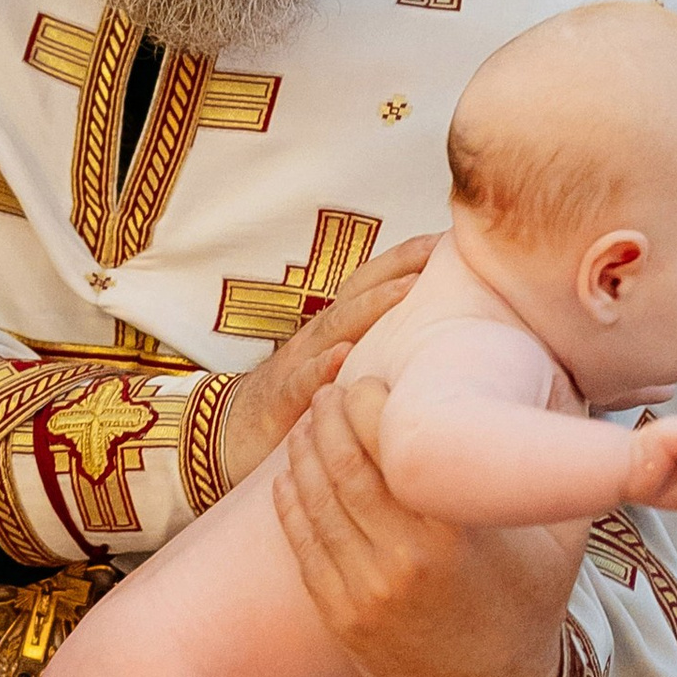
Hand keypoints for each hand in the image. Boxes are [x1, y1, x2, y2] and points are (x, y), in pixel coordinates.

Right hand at [214, 234, 435, 488]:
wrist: (228, 437)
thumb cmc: (298, 408)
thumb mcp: (340, 374)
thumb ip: (374, 356)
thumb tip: (431, 345)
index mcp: (333, 331)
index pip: (370, 286)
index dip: (406, 261)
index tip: (449, 239)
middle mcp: (316, 339)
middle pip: (357, 291)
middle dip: (398, 265)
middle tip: (439, 246)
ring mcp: (296, 366)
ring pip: (334, 329)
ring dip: (371, 306)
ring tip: (408, 288)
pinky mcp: (280, 402)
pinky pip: (301, 383)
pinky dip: (321, 368)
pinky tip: (343, 357)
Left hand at [274, 373, 586, 676]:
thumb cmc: (530, 601)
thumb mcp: (561, 537)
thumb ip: (559, 469)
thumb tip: (566, 392)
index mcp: (453, 533)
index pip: (392, 448)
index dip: (367, 405)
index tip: (367, 383)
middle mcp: (402, 560)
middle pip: (344, 467)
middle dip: (328, 420)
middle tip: (330, 393)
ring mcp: (365, 591)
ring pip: (316, 502)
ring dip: (304, 454)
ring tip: (309, 424)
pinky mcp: (341, 615)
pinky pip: (303, 545)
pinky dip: (290, 503)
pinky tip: (290, 475)